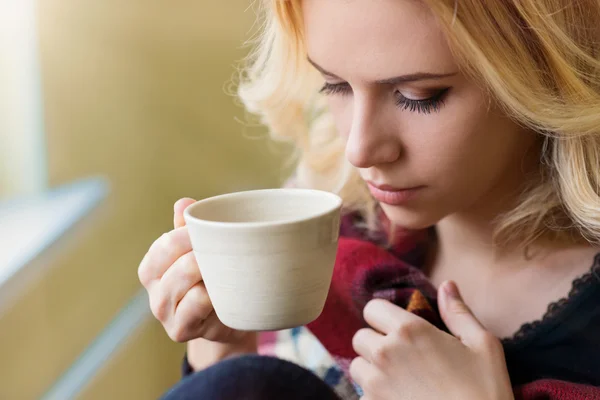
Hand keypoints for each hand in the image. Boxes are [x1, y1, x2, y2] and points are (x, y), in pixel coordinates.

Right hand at [138, 198, 250, 344]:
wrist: (227, 321)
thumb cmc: (212, 280)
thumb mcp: (201, 252)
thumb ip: (191, 229)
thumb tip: (184, 203)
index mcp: (152, 267)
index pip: (166, 245)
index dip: (191, 235)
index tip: (216, 232)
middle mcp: (154, 291)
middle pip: (177, 263)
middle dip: (205, 254)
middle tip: (229, 251)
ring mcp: (165, 314)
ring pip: (187, 284)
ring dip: (210, 274)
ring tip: (227, 270)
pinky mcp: (179, 330)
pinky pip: (196, 305)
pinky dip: (211, 295)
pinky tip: (223, 292)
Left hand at [350, 281, 513, 399]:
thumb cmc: (484, 391)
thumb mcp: (482, 345)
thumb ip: (458, 312)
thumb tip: (447, 285)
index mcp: (410, 330)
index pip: (372, 309)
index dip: (383, 317)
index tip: (397, 329)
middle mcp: (386, 353)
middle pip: (360, 337)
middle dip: (376, 344)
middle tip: (400, 358)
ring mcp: (375, 384)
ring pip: (357, 367)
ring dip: (371, 370)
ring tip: (397, 380)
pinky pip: (361, 395)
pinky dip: (373, 396)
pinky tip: (398, 399)